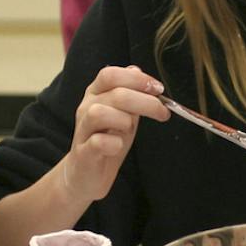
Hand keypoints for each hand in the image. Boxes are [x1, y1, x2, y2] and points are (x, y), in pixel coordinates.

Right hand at [57, 66, 165, 205]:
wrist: (87, 175)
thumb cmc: (107, 141)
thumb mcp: (123, 114)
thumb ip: (130, 94)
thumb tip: (137, 70)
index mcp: (96, 94)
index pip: (111, 74)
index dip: (137, 79)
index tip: (158, 89)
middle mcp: (86, 108)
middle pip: (114, 93)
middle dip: (145, 101)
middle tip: (162, 112)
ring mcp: (83, 130)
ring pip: (99, 113)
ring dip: (124, 120)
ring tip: (130, 130)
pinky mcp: (83, 153)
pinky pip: (98, 142)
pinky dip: (114, 144)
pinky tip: (119, 147)